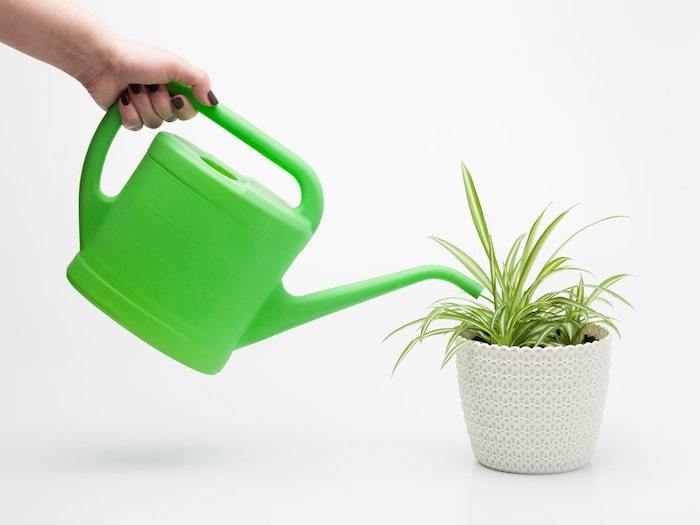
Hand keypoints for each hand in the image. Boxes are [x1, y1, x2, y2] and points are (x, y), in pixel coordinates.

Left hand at [81, 37, 217, 130]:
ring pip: (154, 123)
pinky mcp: (128, 116)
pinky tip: (124, 98)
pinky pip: (136, 127)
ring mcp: (145, 108)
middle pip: (172, 119)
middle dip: (160, 103)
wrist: (102, 61)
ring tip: (134, 88)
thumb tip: (212, 102)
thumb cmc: (137, 57)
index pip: (191, 110)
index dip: (185, 108)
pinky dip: (129, 112)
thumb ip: (199, 80)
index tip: (178, 98)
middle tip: (151, 86)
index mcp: (175, 86)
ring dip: (143, 105)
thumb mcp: (175, 64)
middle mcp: (162, 98)